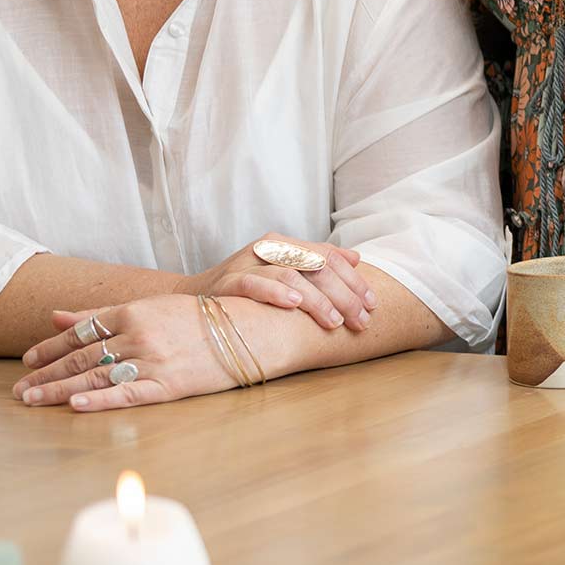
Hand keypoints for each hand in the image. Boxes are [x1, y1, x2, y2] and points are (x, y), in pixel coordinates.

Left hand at [15, 296, 240, 410]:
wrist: (252, 330)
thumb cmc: (203, 318)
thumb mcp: (152, 307)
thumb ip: (103, 314)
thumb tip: (57, 317)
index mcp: (134, 312)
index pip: (81, 331)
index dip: (50, 347)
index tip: (27, 360)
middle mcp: (139, 335)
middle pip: (82, 356)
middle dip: (46, 373)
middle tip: (20, 389)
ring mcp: (153, 361)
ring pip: (96, 376)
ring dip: (59, 389)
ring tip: (32, 400)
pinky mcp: (169, 385)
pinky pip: (128, 394)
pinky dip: (100, 399)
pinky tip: (76, 404)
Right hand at [186, 233, 372, 329]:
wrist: (191, 296)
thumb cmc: (245, 287)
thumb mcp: (283, 272)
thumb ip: (317, 263)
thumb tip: (356, 258)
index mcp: (285, 243)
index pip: (329, 256)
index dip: (355, 280)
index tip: (373, 305)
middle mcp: (267, 248)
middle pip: (316, 266)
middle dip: (344, 295)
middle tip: (360, 320)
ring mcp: (246, 263)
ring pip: (291, 274)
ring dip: (317, 300)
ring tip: (335, 320)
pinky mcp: (227, 281)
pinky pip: (254, 283)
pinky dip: (275, 292)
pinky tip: (294, 304)